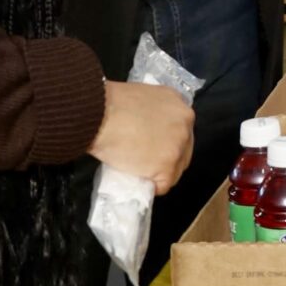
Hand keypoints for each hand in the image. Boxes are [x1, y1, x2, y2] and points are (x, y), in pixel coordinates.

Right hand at [89, 80, 193, 194]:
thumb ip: (154, 113)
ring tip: (140, 171)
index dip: (167, 143)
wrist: (100, 115)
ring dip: (159, 173)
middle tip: (147, 162)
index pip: (181, 132)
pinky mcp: (167, 166)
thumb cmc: (111, 104)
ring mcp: (178, 146)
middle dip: (167, 159)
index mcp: (179, 106)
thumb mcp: (143, 98)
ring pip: (175, 170)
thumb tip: (149, 129)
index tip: (154, 148)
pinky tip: (141, 181)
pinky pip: (163, 185)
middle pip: (183, 151)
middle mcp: (185, 124)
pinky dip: (152, 187)